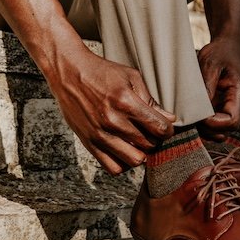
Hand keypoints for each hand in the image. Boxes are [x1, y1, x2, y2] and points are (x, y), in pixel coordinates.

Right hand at [51, 47, 175, 174]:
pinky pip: (113, 167)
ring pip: (134, 160)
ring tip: (138, 141)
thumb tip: (170, 119)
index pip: (159, 128)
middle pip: (149, 144)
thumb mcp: (131, 77)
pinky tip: (124, 149)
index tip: (165, 126)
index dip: (168, 129)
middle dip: (156, 139)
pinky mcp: (89, 143)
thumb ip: (150, 100)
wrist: (69, 73)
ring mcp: (100, 134)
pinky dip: (123, 163)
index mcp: (125, 101)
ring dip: (141, 152)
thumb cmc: (101, 72)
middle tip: (151, 131)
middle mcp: (113, 121)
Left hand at [196, 35, 239, 140]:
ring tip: (188, 113)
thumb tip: (200, 109)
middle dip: (206, 127)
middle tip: (188, 115)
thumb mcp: (211, 63)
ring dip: (203, 126)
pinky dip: (202, 120)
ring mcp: (232, 107)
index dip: (213, 124)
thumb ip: (207, 86)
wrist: (228, 44)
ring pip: (219, 129)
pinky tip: (191, 110)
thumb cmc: (221, 51)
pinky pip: (214, 121)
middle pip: (225, 130)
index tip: (197, 115)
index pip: (232, 122)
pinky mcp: (224, 107)